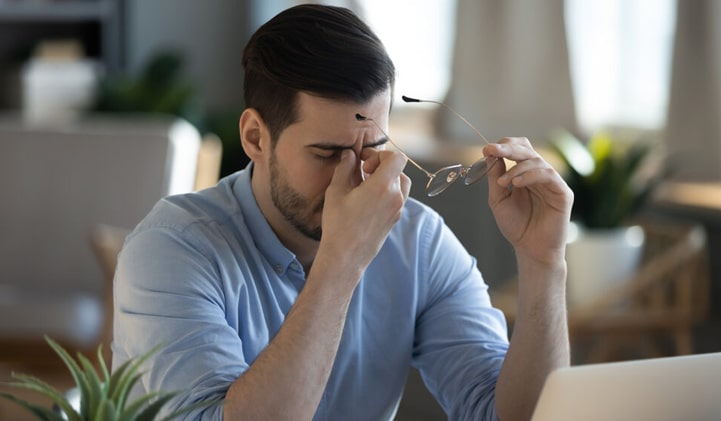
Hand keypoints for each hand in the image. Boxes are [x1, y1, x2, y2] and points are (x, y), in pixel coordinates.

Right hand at [320, 149, 410, 274]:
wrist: (346, 256)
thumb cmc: (339, 224)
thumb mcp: (336, 191)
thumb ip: (345, 168)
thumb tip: (349, 154)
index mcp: (383, 186)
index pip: (397, 158)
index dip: (381, 154)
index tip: (364, 163)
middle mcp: (396, 197)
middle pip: (399, 170)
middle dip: (381, 166)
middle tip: (363, 172)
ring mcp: (398, 210)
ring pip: (401, 184)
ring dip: (387, 179)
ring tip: (366, 185)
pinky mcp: (395, 219)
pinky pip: (398, 198)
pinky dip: (387, 192)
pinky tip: (368, 199)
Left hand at [483, 137, 573, 264]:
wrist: (530, 250)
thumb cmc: (516, 226)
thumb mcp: (498, 199)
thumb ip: (495, 176)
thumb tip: (490, 153)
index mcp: (524, 174)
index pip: (518, 150)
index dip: (503, 146)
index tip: (486, 149)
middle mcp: (539, 175)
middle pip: (527, 150)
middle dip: (508, 148)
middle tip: (492, 150)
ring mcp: (552, 182)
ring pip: (537, 161)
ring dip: (516, 168)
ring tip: (503, 182)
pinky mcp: (563, 193)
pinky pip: (548, 175)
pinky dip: (530, 175)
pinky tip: (516, 184)